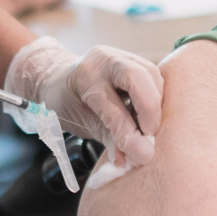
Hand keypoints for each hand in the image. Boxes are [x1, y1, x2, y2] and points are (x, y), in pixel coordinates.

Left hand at [6, 37, 163, 166]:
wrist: (60, 78)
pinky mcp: (134, 58)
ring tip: (149, 126)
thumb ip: (110, 140)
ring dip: (156, 102)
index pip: (111, 108)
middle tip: (151, 134)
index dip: (128, 133)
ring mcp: (120, 55)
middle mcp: (103, 61)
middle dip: (149, 108)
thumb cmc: (70, 104)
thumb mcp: (84, 124)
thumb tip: (134, 160)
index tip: (142, 154)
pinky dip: (155, 96)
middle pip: (136, 77)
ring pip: (150, 73)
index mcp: (84, 79)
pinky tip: (149, 114)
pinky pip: (153, 75)